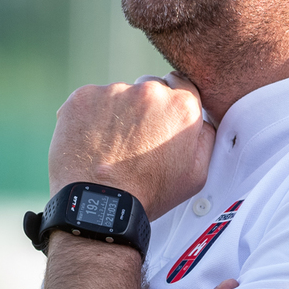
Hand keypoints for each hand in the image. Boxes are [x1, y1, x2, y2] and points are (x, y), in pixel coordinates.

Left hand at [49, 73, 215, 220]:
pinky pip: (90, 100)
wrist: (100, 204)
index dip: (169, 105)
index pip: (181, 85)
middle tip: (134, 142)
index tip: (160, 120)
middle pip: (148, 89)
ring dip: (116, 114)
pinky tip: (91, 143)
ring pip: (117, 95)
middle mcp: (149, 92)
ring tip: (110, 147)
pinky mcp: (83, 97)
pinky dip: (89, 117)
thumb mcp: (196, 174)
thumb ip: (204, 138)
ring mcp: (114, 92)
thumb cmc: (146, 194)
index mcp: (181, 107)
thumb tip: (202, 121)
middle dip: (143, 110)